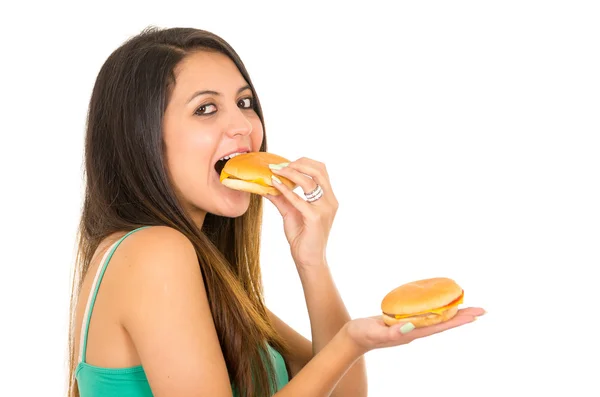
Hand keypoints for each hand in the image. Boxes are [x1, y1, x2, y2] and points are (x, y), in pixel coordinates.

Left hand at [264, 157, 337, 268]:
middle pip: (318, 170)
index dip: (303, 162)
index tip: (284, 163)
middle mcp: (330, 200)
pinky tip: (274, 184)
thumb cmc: (302, 237)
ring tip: (275, 171)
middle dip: (298, 163)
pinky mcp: (315, 218)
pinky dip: (285, 189)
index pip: (320, 170)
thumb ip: (282, 197)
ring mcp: (324, 209)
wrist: (308, 259)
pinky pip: (298, 199)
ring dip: (290, 172)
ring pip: (309, 181)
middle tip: (279, 165)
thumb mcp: (291, 212)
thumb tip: (266, 183)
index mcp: (328, 197)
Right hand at [345, 307, 485, 352]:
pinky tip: (438, 304)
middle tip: (482, 310)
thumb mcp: (376, 333)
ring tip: (465, 305)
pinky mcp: (403, 321)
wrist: (353, 338)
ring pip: (436, 319)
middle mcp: (415, 330)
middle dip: (462, 316)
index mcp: (411, 333)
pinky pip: (424, 314)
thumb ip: (392, 332)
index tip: (474, 315)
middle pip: (443, 323)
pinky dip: (435, 308)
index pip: (440, 326)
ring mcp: (409, 327)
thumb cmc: (362, 335)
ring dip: (451, 313)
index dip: (457, 320)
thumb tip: (411, 326)